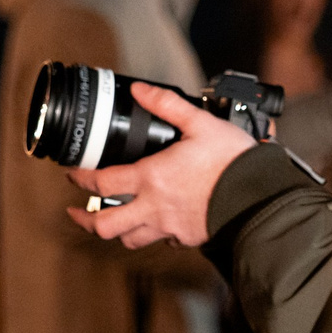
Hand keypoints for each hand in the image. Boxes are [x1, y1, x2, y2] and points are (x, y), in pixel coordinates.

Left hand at [64, 82, 257, 247]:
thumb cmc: (232, 162)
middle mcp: (154, 207)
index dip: (81, 179)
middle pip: (105, 225)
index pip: (101, 183)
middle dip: (84, 220)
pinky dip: (154, 234)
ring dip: (116, 232)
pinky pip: (162, 242)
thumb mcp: (201, 123)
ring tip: (109, 223)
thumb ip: (167, 105)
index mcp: (151, 178)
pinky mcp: (187, 238)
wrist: (258, 198)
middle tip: (76, 212)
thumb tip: (141, 90)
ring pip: (130, 240)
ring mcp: (169, 227)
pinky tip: (156, 224)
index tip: (73, 175)